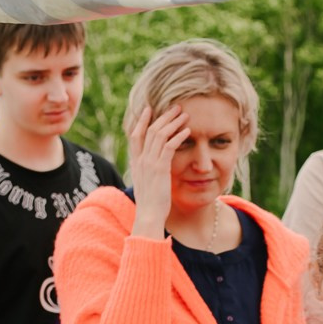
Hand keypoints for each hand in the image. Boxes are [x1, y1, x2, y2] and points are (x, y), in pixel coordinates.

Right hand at [127, 104, 189, 238]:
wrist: (149, 216)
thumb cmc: (150, 204)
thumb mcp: (146, 184)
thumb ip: (148, 172)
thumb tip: (154, 168)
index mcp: (136, 162)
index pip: (135, 135)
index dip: (142, 120)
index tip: (149, 109)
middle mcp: (141, 160)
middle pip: (150, 130)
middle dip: (163, 117)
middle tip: (175, 107)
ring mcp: (149, 163)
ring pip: (160, 135)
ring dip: (173, 123)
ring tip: (184, 115)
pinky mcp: (160, 169)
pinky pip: (169, 147)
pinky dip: (178, 136)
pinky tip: (187, 131)